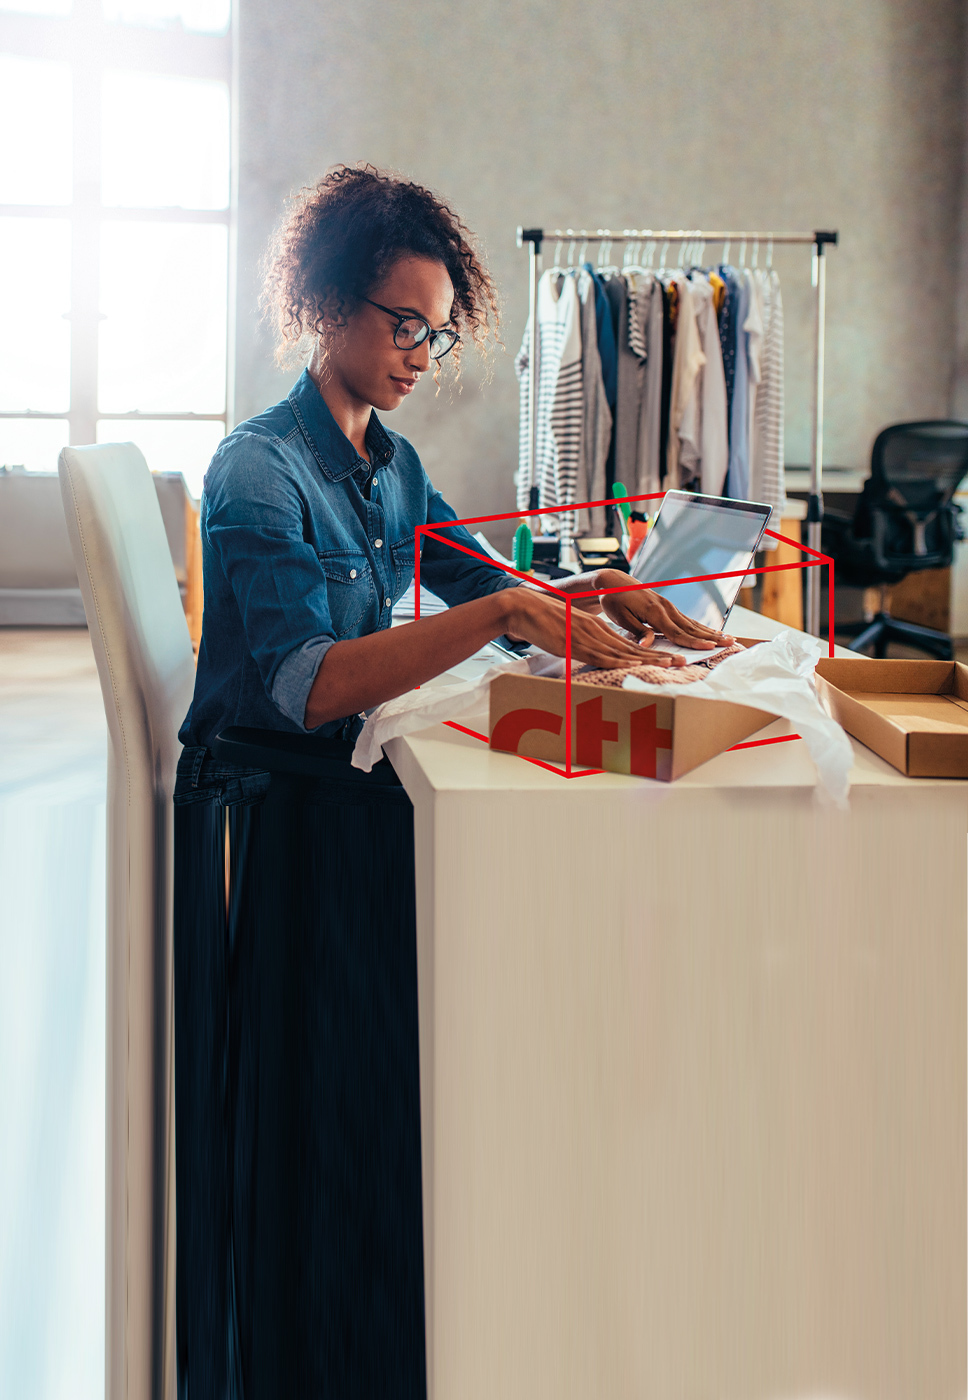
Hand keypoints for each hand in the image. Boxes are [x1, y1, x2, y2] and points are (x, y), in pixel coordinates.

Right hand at [504, 588, 685, 668]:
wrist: (524, 608)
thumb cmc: (543, 621)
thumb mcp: (569, 630)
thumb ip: (583, 641)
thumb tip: (591, 651)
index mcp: (597, 628)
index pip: (629, 643)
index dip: (650, 651)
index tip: (669, 657)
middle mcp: (597, 631)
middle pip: (633, 647)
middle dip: (658, 656)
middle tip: (681, 661)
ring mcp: (588, 637)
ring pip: (623, 651)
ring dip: (648, 659)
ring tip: (669, 664)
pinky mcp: (575, 644)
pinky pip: (602, 655)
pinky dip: (620, 660)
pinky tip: (635, 664)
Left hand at [597, 570, 732, 650]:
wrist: (613, 582)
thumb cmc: (613, 600)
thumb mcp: (620, 617)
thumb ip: (637, 631)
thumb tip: (647, 645)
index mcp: (654, 612)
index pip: (677, 632)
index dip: (694, 642)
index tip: (710, 648)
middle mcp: (666, 608)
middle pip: (692, 628)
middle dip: (712, 637)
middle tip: (731, 643)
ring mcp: (669, 607)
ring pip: (693, 623)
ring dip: (712, 632)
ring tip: (729, 638)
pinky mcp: (668, 608)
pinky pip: (688, 620)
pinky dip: (702, 627)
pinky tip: (712, 633)